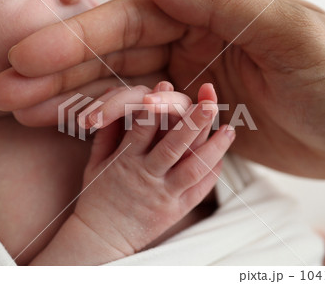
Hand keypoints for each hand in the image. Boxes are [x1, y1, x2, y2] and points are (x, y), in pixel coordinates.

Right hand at [0, 0, 324, 182]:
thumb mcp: (288, 32)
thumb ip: (221, 1)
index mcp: (209, 15)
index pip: (131, 22)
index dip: (80, 39)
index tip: (31, 56)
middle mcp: (190, 43)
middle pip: (112, 55)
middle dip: (58, 72)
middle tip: (6, 88)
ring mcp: (187, 81)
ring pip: (117, 87)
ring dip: (69, 98)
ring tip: (22, 111)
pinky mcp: (190, 115)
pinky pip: (140, 117)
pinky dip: (105, 121)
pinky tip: (69, 124)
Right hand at [30, 82, 234, 264]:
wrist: (102, 238)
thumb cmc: (97, 197)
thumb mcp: (95, 164)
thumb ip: (108, 135)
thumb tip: (123, 106)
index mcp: (124, 160)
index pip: (143, 126)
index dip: (157, 104)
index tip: (169, 84)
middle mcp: (146, 174)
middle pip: (173, 143)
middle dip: (193, 121)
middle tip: (209, 103)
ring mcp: (163, 193)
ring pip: (193, 166)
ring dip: (213, 146)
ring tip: (229, 129)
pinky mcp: (175, 209)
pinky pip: (199, 190)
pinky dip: (213, 171)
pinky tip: (222, 155)